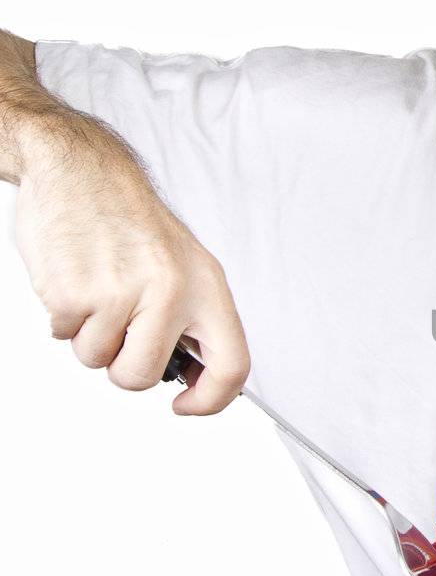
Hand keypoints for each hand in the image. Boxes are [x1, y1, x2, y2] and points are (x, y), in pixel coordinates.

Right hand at [14, 121, 249, 413]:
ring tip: (97, 290)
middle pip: (141, 376)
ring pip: (97, 359)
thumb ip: (194, 319)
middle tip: (118, 335)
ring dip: (90, 335)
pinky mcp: (76, 293)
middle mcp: (171, 292)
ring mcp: (122, 293)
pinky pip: (64, 335)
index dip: (210, 400)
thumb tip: (195, 376)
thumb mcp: (185, 264)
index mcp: (207, 288)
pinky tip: (76, 278)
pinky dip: (64, 317)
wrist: (82, 170)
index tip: (186, 404)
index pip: (231, 365)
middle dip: (122, 367)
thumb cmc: (131, 220)